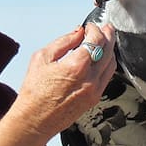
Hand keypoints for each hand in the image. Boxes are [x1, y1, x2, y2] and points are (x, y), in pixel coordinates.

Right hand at [10, 23, 116, 140]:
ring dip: (110, 49)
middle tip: (105, 27)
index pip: (96, 40)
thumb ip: (64, 42)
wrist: (35, 119)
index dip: (95, 29)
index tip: (90, 25)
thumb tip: (78, 32)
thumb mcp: (42, 58)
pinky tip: (102, 58)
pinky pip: (107, 76)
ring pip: (111, 64)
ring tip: (105, 40)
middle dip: (108, 35)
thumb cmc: (34, 91)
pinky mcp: (95, 98)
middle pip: (108, 50)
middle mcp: (90, 78)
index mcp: (76, 66)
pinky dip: (107, 64)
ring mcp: (95, 90)